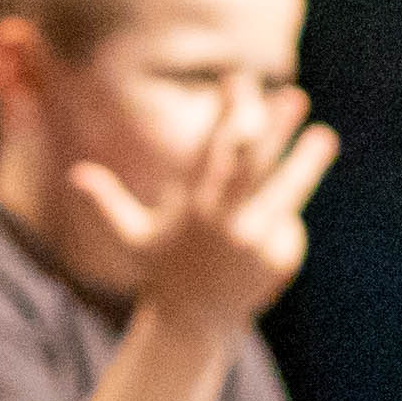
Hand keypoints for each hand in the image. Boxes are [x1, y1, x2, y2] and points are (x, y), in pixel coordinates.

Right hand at [67, 101, 332, 333]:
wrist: (193, 321)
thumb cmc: (162, 268)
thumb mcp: (131, 237)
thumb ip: (106, 204)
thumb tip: (75, 176)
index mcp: (192, 206)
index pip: (211, 149)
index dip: (226, 111)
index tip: (238, 78)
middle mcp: (223, 221)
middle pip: (252, 166)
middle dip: (273, 129)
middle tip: (294, 96)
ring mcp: (254, 242)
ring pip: (285, 193)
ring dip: (307, 163)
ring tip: (326, 136)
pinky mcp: (277, 260)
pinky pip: (288, 228)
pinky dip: (282, 223)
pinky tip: (267, 235)